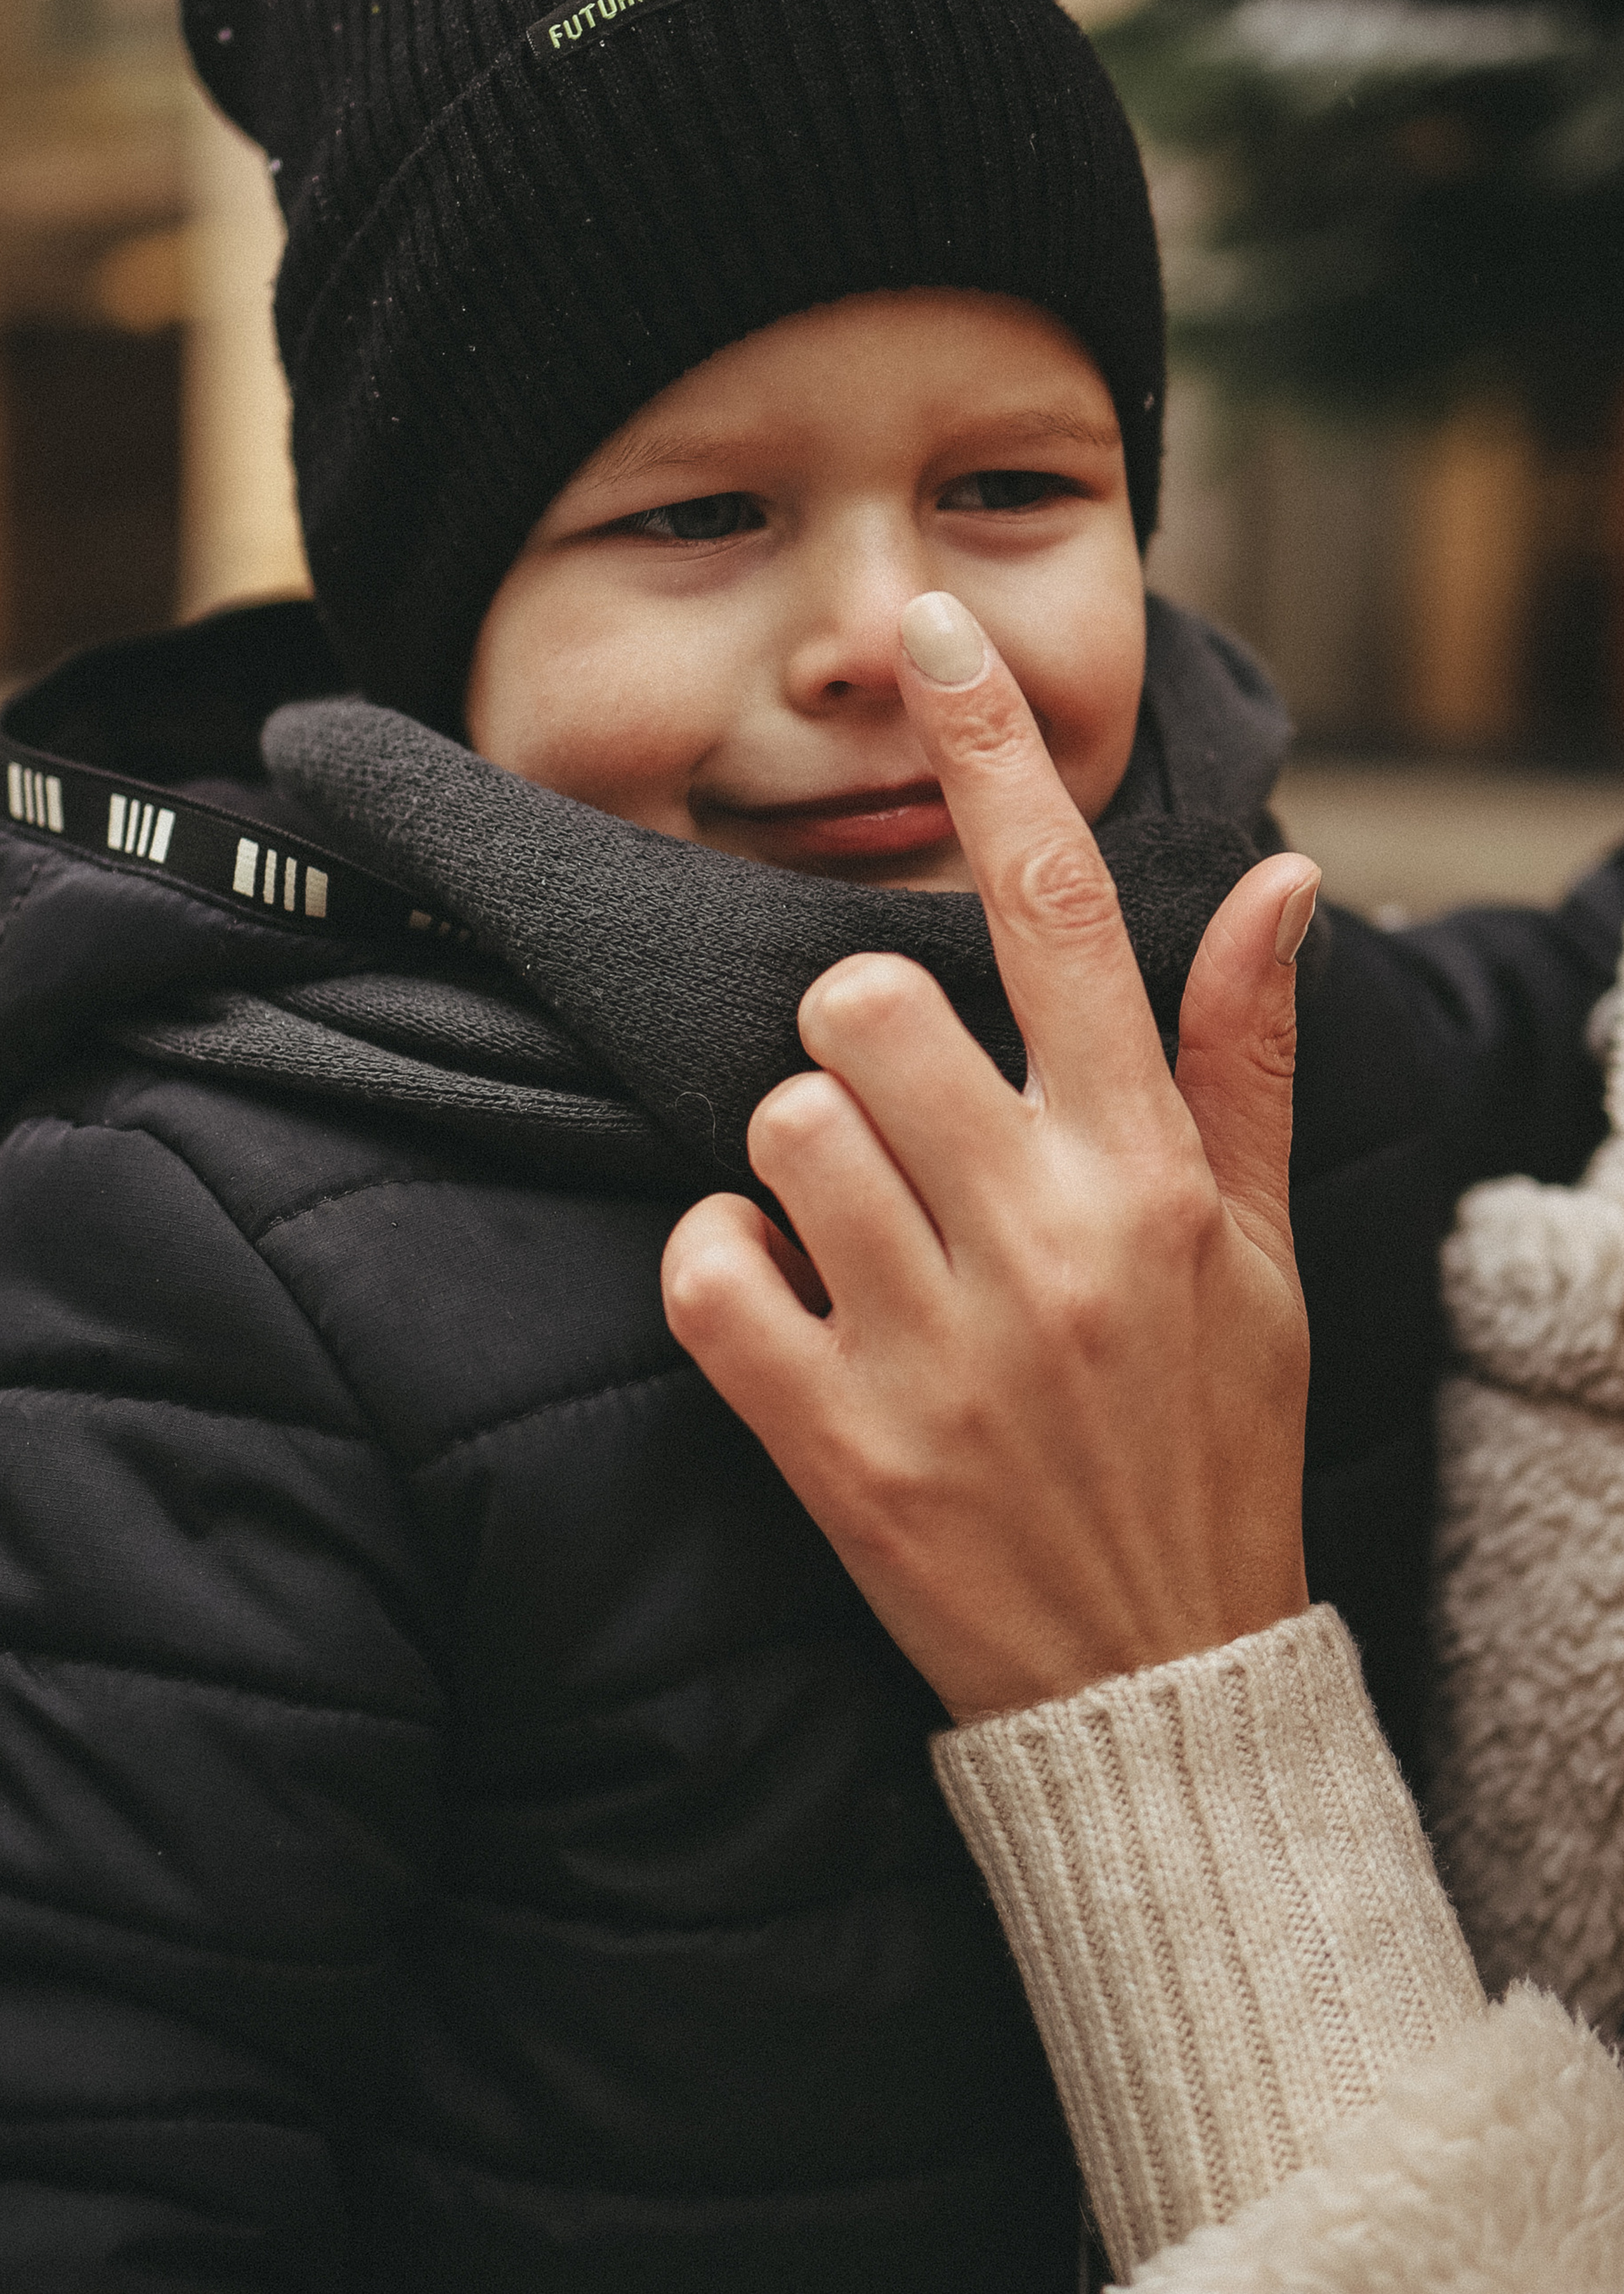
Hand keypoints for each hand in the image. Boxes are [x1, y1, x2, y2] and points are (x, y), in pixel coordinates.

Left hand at [661, 593, 1315, 1722]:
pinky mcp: (836, 1446)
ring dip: (793, 1157)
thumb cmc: (1209, 1443)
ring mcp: (937, 1347)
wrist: (1159, 1681)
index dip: (991, 748)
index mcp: (1149, 1174)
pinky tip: (783, 1306)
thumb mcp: (1262, 1255)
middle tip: (892, 1117)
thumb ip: (1243, 1062)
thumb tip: (1282, 879)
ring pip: (777, 1124)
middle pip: (860, 1001)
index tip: (930, 625)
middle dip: (852, 1035)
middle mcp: (1047, 1239)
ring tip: (857, 1232)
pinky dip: (719, 1270)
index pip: (1066, 911)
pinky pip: (705, 1270)